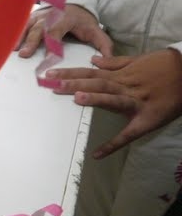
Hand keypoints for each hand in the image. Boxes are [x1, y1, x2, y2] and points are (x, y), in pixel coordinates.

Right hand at [17, 4, 112, 57]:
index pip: (57, 33)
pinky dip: (14, 33)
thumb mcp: (95, 30)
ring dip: (19, 37)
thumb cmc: (81, 21)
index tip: (48, 60)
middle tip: (25, 54)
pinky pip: (20, 24)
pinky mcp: (30, 18)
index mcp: (65, 19)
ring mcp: (38, 16)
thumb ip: (103, 44)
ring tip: (12, 49)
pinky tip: (8, 43)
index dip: (52, 46)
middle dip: (31, 41)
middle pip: (39, 29)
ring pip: (27, 25)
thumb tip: (107, 61)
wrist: (73, 3)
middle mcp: (50, 16)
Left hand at [48, 49, 181, 157]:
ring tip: (77, 98)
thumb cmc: (165, 68)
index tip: (50, 73)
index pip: (91, 73)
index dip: (71, 73)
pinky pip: (129, 134)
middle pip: (98, 83)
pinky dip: (113, 145)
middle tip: (53, 83)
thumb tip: (93, 61)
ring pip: (114, 98)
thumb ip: (116, 63)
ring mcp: (137, 102)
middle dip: (76, 83)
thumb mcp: (140, 61)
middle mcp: (127, 87)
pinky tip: (97, 155)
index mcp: (123, 75)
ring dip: (96, 98)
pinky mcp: (147, 120)